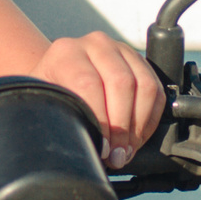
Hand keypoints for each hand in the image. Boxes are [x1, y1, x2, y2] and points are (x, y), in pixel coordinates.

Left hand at [30, 33, 165, 167]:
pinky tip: (137, 138)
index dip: (100, 120)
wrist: (60, 78)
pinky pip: (156, 91)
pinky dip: (151, 119)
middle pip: (122, 83)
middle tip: (116, 155)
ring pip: (145, 86)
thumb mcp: (44, 103)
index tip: (102, 148)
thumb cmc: (50, 96)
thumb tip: (78, 147)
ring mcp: (121, 50)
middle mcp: (96, 44)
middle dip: (122, 127)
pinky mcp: (140, 61)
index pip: (88, 84)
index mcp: (67, 52)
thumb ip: (53, 117)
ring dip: (139, 125)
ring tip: (127, 150)